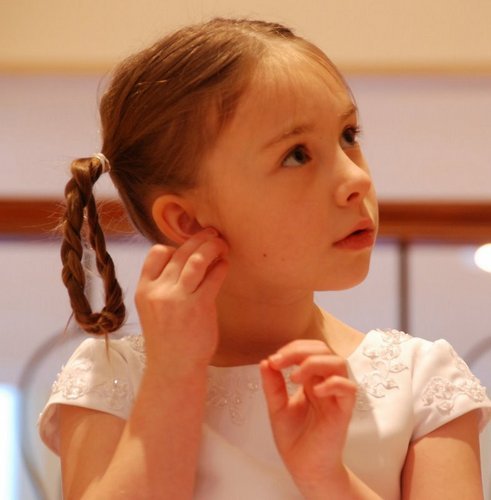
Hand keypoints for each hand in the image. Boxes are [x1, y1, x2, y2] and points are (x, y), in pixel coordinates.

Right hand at [135, 228, 227, 374]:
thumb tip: (185, 261)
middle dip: (199, 238)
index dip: (174, 245)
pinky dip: (220, 266)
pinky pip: (212, 277)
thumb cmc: (167, 339)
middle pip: (180, 252)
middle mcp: (159, 291)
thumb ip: (163, 286)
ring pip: (196, 259)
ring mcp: (178, 298)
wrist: (174, 369)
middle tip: (212, 233)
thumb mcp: (153, 310)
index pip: (156, 253)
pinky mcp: (199, 306)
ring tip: (221, 243)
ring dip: (211, 246)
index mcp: (144, 290)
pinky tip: (225, 264)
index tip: (188, 246)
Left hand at [260, 340, 356, 491]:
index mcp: (311, 379)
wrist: (303, 467)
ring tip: (296, 377)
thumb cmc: (294, 438)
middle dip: (300, 350)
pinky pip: (349, 388)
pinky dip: (333, 383)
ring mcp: (336, 396)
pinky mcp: (344, 411)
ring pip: (338, 363)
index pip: (308, 350)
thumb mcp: (276, 407)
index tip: (274, 360)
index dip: (292, 348)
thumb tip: (265, 361)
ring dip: (315, 362)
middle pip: (323, 350)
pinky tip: (316, 391)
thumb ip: (272, 385)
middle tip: (280, 362)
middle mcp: (325, 383)